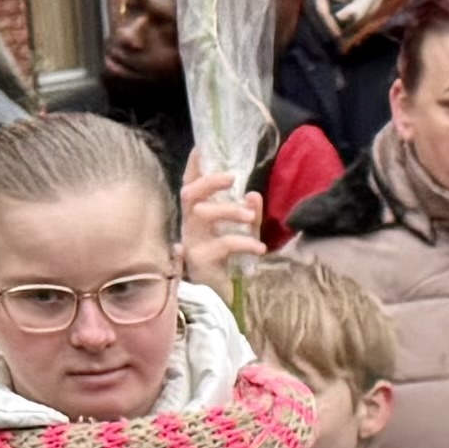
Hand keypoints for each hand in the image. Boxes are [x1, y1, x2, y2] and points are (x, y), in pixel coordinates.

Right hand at [179, 153, 261, 284]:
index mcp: (198, 216)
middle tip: (232, 177)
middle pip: (189, 194)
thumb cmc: (232, 263)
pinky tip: (259, 247)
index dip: (194, 167)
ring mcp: (193, 242)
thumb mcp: (244, 233)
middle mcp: (190, 225)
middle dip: (209, 182)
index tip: (201, 148)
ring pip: (202, 215)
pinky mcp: (201, 260)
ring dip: (228, 211)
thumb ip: (249, 214)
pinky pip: (222, 244)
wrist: (226, 299)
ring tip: (250, 218)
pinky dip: (243, 242)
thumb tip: (253, 194)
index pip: (191, 185)